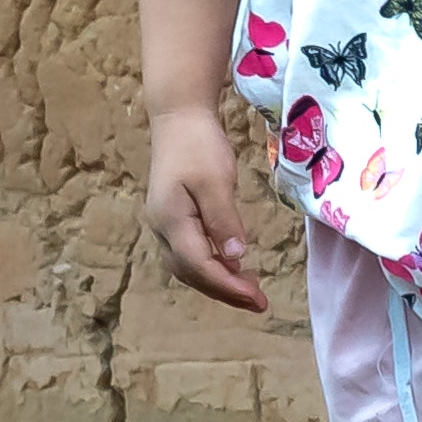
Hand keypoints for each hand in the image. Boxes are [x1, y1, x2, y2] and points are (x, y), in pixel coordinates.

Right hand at [146, 103, 263, 311]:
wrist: (179, 119)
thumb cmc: (199, 145)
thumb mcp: (215, 180)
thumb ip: (223, 219)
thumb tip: (234, 256)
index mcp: (171, 221)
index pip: (199, 266)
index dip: (228, 286)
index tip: (257, 299)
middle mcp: (163, 228)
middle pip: (191, 272)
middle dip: (224, 291)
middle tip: (258, 303)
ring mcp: (165, 223)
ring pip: (188, 265)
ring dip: (217, 281)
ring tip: (248, 292)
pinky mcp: (173, 217)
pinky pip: (189, 252)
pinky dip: (210, 266)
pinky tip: (231, 267)